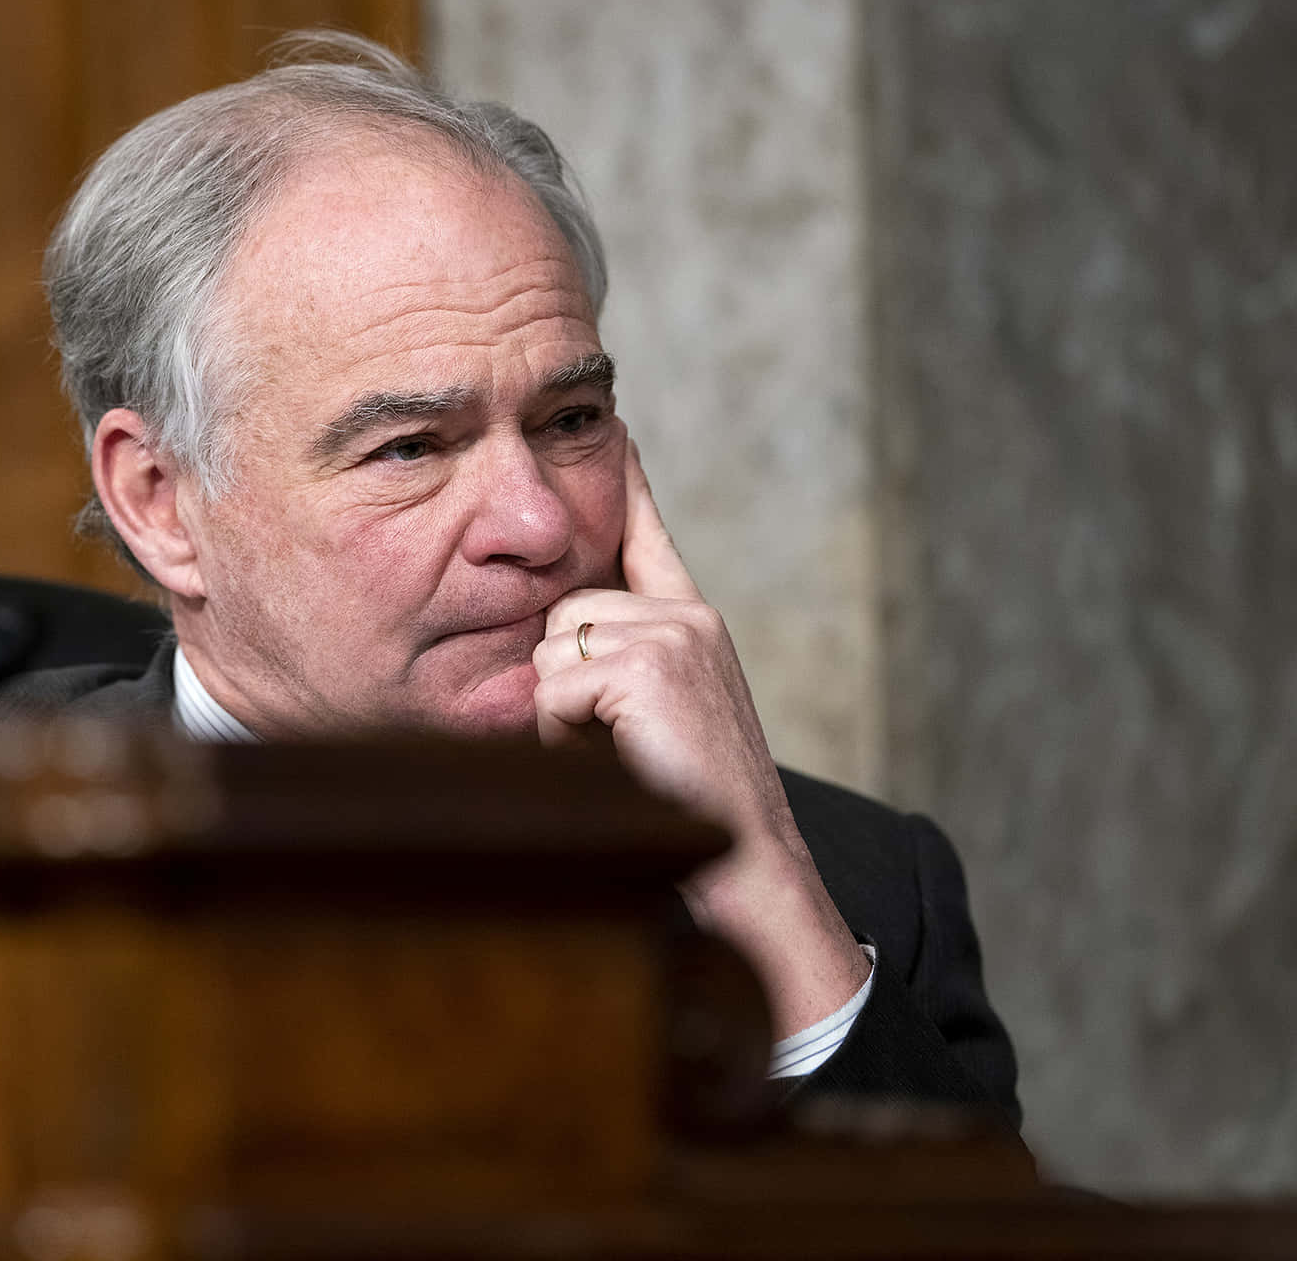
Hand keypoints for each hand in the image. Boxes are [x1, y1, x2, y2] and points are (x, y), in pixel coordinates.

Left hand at [532, 440, 870, 1034]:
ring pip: (551, 648)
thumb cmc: (689, 807)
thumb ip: (619, 668)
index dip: (629, 486)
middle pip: (562, 610)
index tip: (619, 430)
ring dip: (560, 713)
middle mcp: (689, 616)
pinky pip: (553, 686)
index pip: (648, 536)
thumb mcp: (657, 721)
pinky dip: (563, 734)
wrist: (745, 866)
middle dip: (560, 679)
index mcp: (693, 623)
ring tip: (617, 753)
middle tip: (610, 740)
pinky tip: (617, 758)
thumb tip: (555, 645)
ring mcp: (673, 635)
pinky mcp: (650, 665)